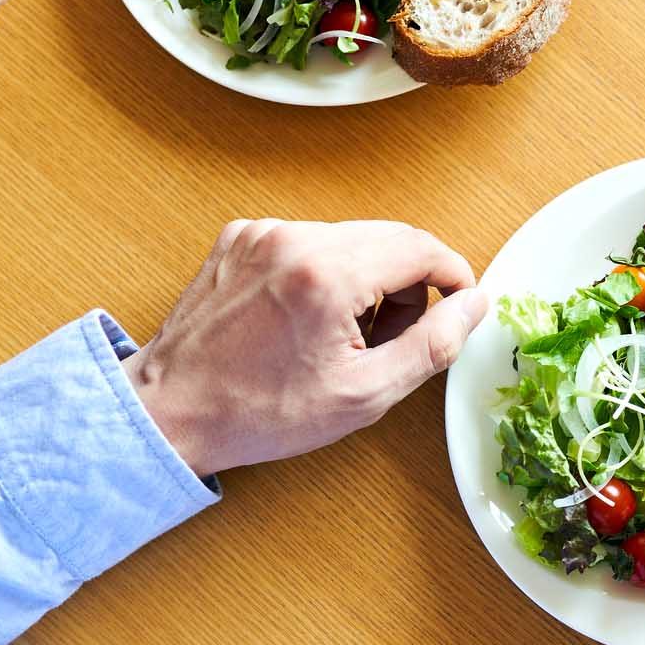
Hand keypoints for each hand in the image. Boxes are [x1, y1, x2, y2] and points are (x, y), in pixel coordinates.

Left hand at [122, 219, 488, 477]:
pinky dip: (325, 272)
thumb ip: (432, 345)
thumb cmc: (259, 412)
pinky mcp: (241, 236)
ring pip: (350, 238)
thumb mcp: (364, 394)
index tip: (458, 307)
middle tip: (392, 338)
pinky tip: (305, 319)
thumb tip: (475, 305)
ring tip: (342, 335)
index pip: (421, 246)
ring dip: (366, 278)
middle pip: (388, 237)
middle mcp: (293, 238)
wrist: (169, 411)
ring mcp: (263, 232)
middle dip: (408, 283)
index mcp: (327, 273)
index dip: (452, 276)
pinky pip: (309, 242)